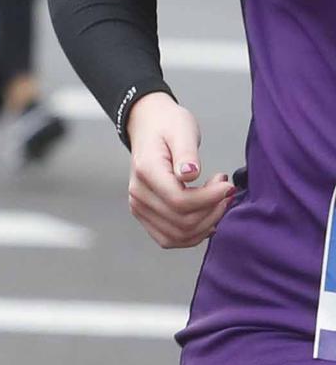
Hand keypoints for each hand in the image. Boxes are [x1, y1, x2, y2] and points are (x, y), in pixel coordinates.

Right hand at [125, 93, 235, 248]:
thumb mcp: (182, 129)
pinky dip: (193, 235)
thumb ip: (186, 153)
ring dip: (206, 224)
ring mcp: (139, 207)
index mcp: (146, 172)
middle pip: (182, 222)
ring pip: (178, 235)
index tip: (227, 185)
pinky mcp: (145, 215)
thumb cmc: (167, 126)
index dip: (210, 199)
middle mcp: (138, 194)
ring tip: (217, 202)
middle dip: (213, 211)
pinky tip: (206, 218)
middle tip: (225, 191)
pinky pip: (170, 239)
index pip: (180, 201)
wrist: (147, 126)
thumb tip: (190, 174)